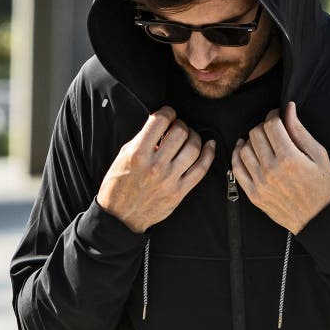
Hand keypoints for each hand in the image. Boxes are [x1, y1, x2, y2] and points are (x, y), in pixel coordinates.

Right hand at [96, 106, 215, 232]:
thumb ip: (142, 140)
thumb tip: (160, 126)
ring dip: (195, 137)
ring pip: (193, 148)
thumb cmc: (119, 186)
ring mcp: (169, 179)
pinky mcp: (179, 192)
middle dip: (181, 124)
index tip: (169, 114)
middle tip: (178, 127)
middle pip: (180, 132)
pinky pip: (201, 169)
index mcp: (138, 153)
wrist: (121, 217)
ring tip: (190, 137)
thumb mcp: (123, 157)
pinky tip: (210, 146)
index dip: (168, 112)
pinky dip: (209, 154)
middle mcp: (155, 165)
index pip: (160, 121)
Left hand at [231, 101, 329, 233]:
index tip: (278, 116)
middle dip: (263, 127)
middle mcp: (271, 170)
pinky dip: (237, 156)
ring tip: (261, 142)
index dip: (274, 115)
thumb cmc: (322, 187)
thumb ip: (300, 131)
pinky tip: (243, 150)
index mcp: (289, 159)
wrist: (318, 219)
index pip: (271, 124)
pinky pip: (236, 169)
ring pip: (244, 149)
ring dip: (251, 141)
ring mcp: (260, 183)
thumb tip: (289, 108)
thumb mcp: (319, 155)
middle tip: (272, 131)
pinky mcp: (253, 194)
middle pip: (255, 134)